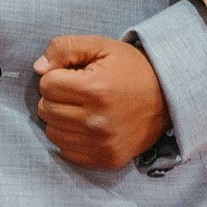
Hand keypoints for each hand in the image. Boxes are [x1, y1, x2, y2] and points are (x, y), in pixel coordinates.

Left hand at [34, 35, 169, 169]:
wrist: (168, 98)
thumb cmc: (131, 69)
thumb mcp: (101, 46)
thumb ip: (65, 48)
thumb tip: (38, 68)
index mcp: (95, 90)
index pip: (46, 85)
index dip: (57, 76)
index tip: (74, 76)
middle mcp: (96, 121)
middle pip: (45, 110)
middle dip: (57, 98)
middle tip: (78, 92)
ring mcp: (101, 144)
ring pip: (52, 133)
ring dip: (61, 119)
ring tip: (83, 109)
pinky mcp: (105, 160)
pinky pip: (66, 152)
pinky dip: (71, 138)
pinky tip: (88, 126)